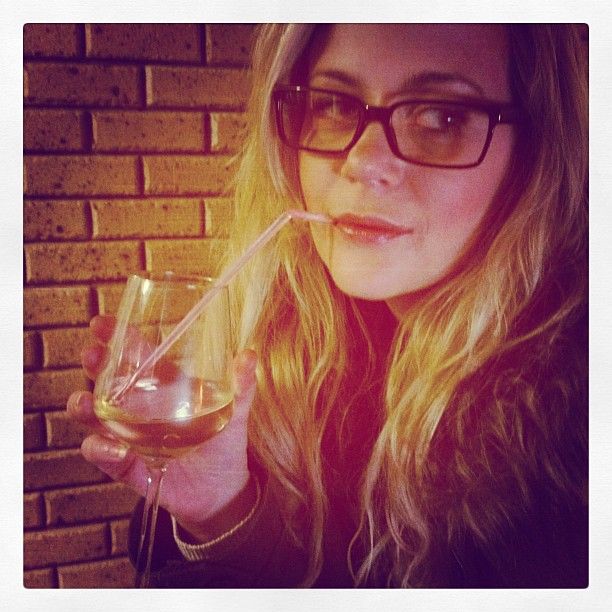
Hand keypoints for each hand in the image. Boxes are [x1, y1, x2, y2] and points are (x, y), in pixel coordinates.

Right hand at [67, 315, 257, 537]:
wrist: (223, 492)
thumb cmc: (225, 444)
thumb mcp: (235, 413)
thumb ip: (241, 386)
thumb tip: (249, 354)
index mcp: (165, 390)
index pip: (138, 358)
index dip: (119, 340)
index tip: (101, 324)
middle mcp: (141, 410)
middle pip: (110, 383)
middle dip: (96, 366)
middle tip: (92, 354)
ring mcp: (132, 438)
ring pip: (97, 420)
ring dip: (85, 409)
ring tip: (84, 404)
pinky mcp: (129, 467)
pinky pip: (107, 459)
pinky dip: (103, 453)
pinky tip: (113, 448)